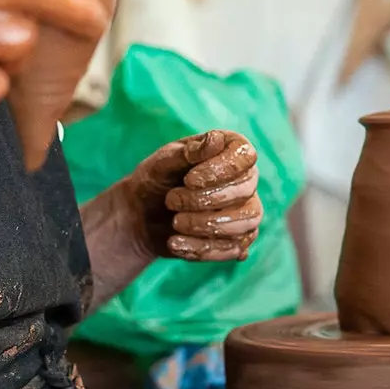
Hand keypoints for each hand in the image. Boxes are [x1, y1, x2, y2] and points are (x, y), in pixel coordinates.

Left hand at [117, 130, 262, 261]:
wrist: (141, 217)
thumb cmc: (155, 180)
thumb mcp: (163, 163)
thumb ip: (189, 152)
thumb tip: (216, 139)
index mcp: (229, 150)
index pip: (246, 155)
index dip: (221, 169)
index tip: (189, 180)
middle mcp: (245, 179)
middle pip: (246, 190)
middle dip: (206, 200)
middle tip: (171, 200)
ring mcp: (245, 212)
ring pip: (247, 221)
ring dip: (206, 225)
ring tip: (175, 223)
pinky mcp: (237, 240)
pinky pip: (233, 249)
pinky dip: (202, 248)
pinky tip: (175, 243)